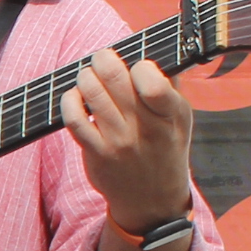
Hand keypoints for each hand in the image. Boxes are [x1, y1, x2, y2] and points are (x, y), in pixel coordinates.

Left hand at [59, 50, 192, 230]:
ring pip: (91, 91)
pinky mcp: (95, 152)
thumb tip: (150, 52)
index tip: (138, 67)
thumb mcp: (180, 118)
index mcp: (170, 115)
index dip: (140, 65)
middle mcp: (144, 128)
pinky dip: (70, 99)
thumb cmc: (164, 147)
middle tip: (103, 58)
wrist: (151, 198)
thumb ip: (169, 85)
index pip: (152, 81)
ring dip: (86, 75)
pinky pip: (74, 117)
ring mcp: (118, 141)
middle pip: (114, 77)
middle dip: (104, 58)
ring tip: (89, 75)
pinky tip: (75, 96)